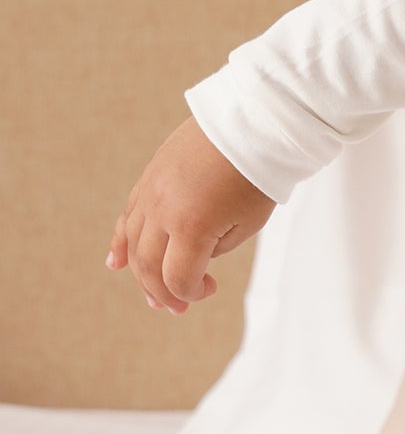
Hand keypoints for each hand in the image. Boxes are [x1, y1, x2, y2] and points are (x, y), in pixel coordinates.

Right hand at [106, 116, 275, 313]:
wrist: (250, 125)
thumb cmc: (258, 176)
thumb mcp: (247, 223)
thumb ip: (215, 247)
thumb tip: (193, 256)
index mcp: (191, 227)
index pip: (178, 278)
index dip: (190, 293)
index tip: (209, 290)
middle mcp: (162, 211)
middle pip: (149, 265)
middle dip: (162, 291)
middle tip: (177, 307)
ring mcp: (150, 193)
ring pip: (133, 243)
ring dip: (140, 273)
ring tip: (153, 296)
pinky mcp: (148, 179)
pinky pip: (128, 217)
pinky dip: (121, 242)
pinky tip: (116, 263)